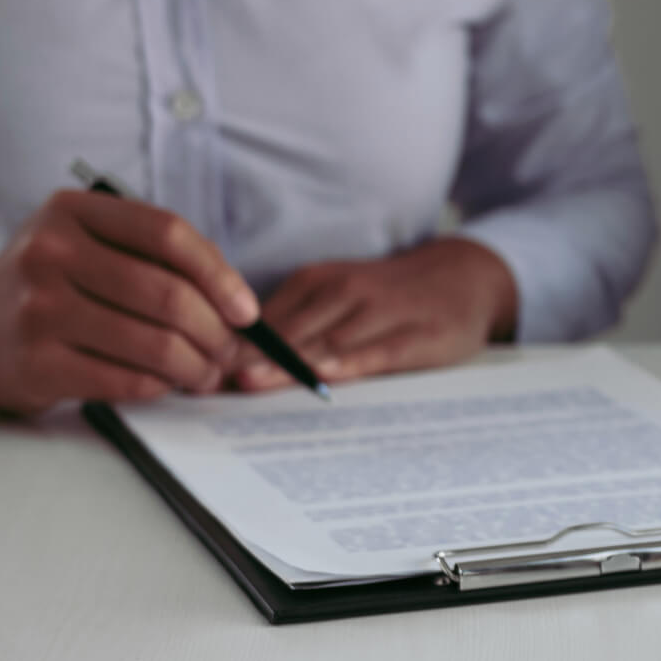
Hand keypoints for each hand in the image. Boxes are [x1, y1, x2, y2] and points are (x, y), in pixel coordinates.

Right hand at [0, 191, 258, 415]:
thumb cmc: (54, 287)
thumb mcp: (88, 245)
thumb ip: (154, 256)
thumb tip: (235, 300)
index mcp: (72, 211)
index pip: (167, 232)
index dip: (220, 274)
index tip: (246, 310)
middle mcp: (50, 253)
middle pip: (170, 295)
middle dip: (217, 333)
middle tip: (229, 352)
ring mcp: (39, 309)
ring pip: (156, 344)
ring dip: (198, 368)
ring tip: (205, 374)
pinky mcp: (37, 363)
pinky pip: (129, 381)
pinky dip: (161, 387)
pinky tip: (164, 384)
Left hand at [231, 237, 517, 390]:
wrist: (465, 277)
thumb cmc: (394, 296)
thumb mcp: (342, 294)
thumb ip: (296, 321)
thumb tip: (234, 358)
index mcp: (320, 282)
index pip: (265, 318)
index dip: (230, 344)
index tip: (195, 368)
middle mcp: (347, 291)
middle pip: (290, 330)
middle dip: (248, 356)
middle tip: (208, 380)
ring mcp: (384, 312)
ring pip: (327, 340)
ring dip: (287, 362)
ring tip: (249, 383)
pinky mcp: (420, 335)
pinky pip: (377, 351)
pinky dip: (347, 363)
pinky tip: (322, 377)